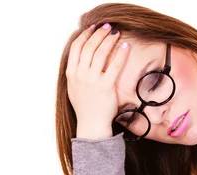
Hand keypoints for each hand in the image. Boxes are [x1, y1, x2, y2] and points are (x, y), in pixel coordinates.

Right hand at [66, 23, 129, 139]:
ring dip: (109, 39)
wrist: (91, 124)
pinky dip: (120, 53)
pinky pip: (114, 65)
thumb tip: (81, 59)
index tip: (92, 28)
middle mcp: (80, 74)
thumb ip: (75, 73)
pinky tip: (125, 46)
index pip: (76, 47)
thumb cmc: (84, 107)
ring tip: (116, 33)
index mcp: (71, 73)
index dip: (85, 35)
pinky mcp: (106, 85)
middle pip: (89, 47)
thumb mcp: (73, 88)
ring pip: (101, 52)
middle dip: (99, 34)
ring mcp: (92, 80)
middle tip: (107, 27)